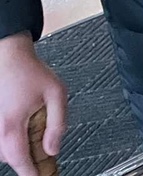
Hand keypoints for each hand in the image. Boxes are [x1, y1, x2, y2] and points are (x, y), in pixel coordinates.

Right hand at [0, 34, 65, 175]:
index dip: (30, 174)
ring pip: (1, 151)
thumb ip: (58, 124)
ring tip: (30, 127)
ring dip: (16, 148)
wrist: (9, 57)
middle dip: (26, 157)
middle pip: (10, 158)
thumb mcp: (57, 94)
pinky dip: (7, 140)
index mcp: (12, 125)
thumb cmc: (30, 72)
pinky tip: (19, 125)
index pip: (20, 161)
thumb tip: (54, 148)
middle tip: (42, 148)